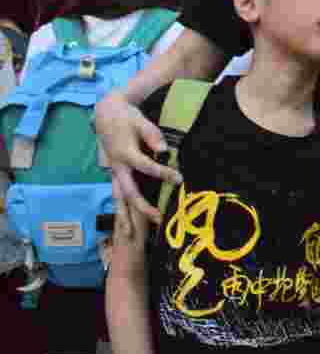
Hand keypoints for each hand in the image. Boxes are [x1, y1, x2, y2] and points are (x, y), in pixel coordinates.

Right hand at [96, 92, 181, 229]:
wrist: (105, 115)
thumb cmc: (126, 118)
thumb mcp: (139, 121)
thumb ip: (151, 135)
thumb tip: (164, 150)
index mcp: (124, 154)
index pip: (145, 166)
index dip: (162, 173)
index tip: (179, 178)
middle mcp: (117, 168)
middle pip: (128, 192)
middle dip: (142, 207)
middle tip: (159, 218)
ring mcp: (114, 174)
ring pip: (118, 200)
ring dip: (124, 218)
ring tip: (130, 238)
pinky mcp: (115, 177)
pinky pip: (118, 197)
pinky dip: (122, 212)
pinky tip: (127, 228)